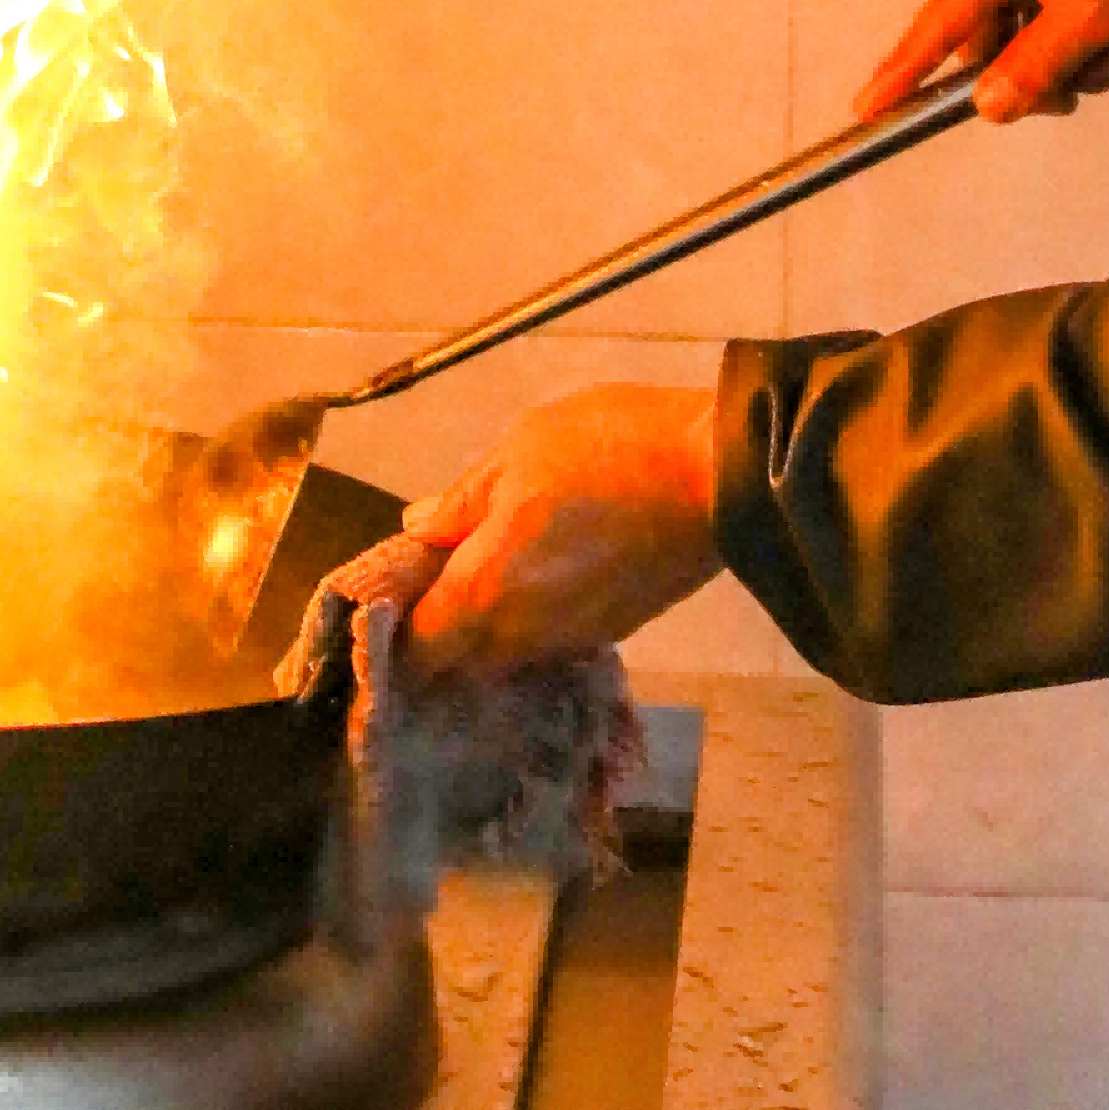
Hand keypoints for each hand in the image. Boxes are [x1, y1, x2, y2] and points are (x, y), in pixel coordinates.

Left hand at [399, 384, 722, 681]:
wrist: (720, 473)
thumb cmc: (608, 449)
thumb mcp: (519, 451)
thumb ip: (463, 502)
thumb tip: (418, 528)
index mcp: (486, 593)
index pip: (418, 650)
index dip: (393, 633)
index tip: (388, 598)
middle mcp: (524, 635)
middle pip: (460, 660)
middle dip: (437, 633)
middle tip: (432, 577)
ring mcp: (575, 638)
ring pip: (507, 652)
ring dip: (486, 628)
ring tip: (485, 571)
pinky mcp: (616, 629)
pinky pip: (550, 639)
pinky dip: (531, 620)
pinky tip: (539, 578)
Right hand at [856, 0, 1108, 123]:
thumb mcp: (1092, 18)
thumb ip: (1034, 65)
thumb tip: (986, 107)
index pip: (939, 21)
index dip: (904, 68)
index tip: (865, 108)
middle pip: (995, 47)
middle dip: (1045, 74)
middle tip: (1091, 74)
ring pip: (1038, 52)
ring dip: (1087, 66)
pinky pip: (1069, 39)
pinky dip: (1104, 51)